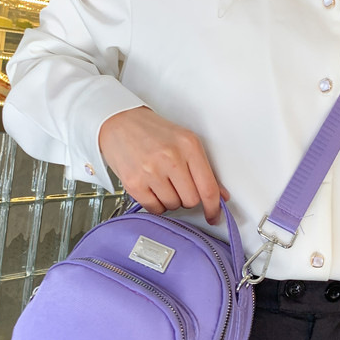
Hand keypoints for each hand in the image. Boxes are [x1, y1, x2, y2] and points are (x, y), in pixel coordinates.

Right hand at [99, 106, 228, 224]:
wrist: (119, 123)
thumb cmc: (152, 132)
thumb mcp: (184, 142)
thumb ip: (203, 169)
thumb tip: (220, 196)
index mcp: (188, 145)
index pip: (208, 187)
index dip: (213, 207)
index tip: (213, 215)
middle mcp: (171, 157)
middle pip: (191, 200)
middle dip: (187, 198)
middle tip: (178, 186)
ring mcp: (151, 171)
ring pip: (173, 205)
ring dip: (170, 200)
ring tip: (162, 182)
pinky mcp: (134, 183)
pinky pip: (154, 208)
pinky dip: (156, 203)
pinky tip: (152, 188)